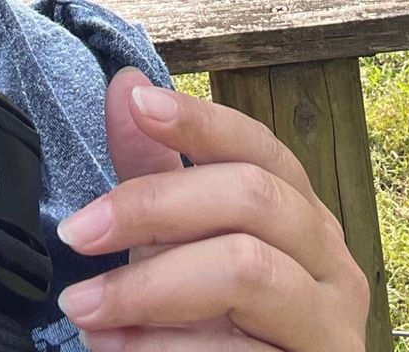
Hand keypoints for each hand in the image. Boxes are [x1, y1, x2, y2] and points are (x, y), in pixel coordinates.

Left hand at [55, 68, 369, 350]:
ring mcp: (331, 324)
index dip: (202, 120)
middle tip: (77, 233)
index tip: (140, 106)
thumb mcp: (178, 249)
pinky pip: (237, 351)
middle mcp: (331, 262)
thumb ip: (155, 172)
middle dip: (154, 205)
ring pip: (246, 268)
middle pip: (252, 196)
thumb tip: (125, 84)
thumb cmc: (215, 334)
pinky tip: (114, 348)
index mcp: (302, 216)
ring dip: (148, 286)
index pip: (260, 147)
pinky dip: (163, 348)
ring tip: (84, 306)